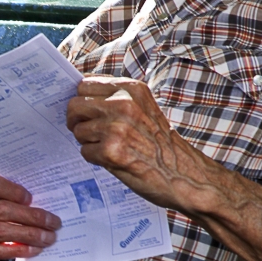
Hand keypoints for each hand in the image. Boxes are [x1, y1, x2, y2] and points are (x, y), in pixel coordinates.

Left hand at [66, 76, 261, 260]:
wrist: (187, 176)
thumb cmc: (162, 144)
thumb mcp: (143, 108)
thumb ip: (116, 99)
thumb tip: (79, 96)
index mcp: (131, 88)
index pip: (83, 84)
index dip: (80, 100)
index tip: (83, 111)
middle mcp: (123, 103)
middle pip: (74, 105)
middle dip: (77, 120)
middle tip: (89, 132)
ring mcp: (116, 126)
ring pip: (77, 129)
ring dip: (87, 141)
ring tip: (109, 147)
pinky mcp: (111, 150)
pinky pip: (84, 150)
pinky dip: (94, 158)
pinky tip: (114, 160)